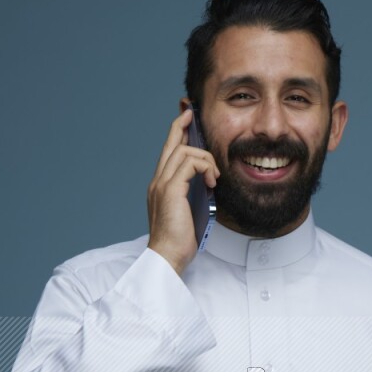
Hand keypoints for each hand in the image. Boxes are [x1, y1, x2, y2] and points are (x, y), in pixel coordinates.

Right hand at [147, 106, 219, 277]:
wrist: (167, 256)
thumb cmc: (179, 241)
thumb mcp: (189, 212)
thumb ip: (193, 195)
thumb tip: (208, 184)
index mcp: (160, 186)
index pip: (168, 153)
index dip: (176, 134)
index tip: (186, 121)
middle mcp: (157, 181)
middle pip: (170, 143)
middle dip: (182, 125)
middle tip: (192, 114)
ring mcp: (162, 184)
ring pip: (183, 151)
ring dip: (205, 158)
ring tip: (214, 177)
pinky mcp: (170, 189)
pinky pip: (189, 163)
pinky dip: (204, 167)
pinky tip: (211, 183)